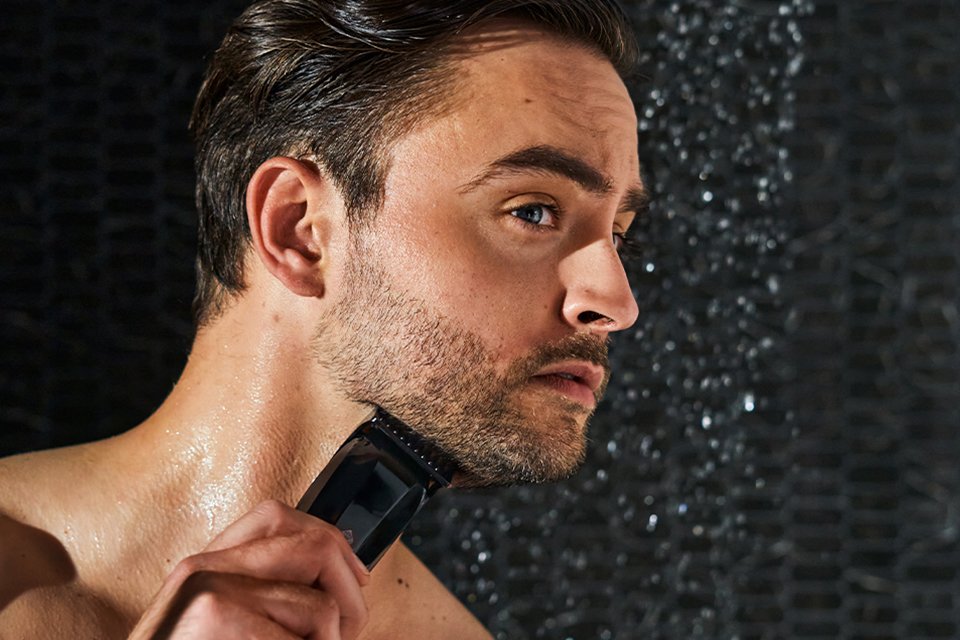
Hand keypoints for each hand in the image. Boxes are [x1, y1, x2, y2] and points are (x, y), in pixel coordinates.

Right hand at [129, 500, 369, 638]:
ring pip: (320, 608)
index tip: (353, 578)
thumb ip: (265, 594)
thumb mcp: (218, 623)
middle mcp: (203, 569)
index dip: (331, 542)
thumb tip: (344, 575)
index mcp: (204, 566)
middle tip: (343, 635)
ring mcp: (209, 594)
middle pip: (315, 548)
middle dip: (349, 597)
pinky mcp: (215, 620)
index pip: (277, 516)